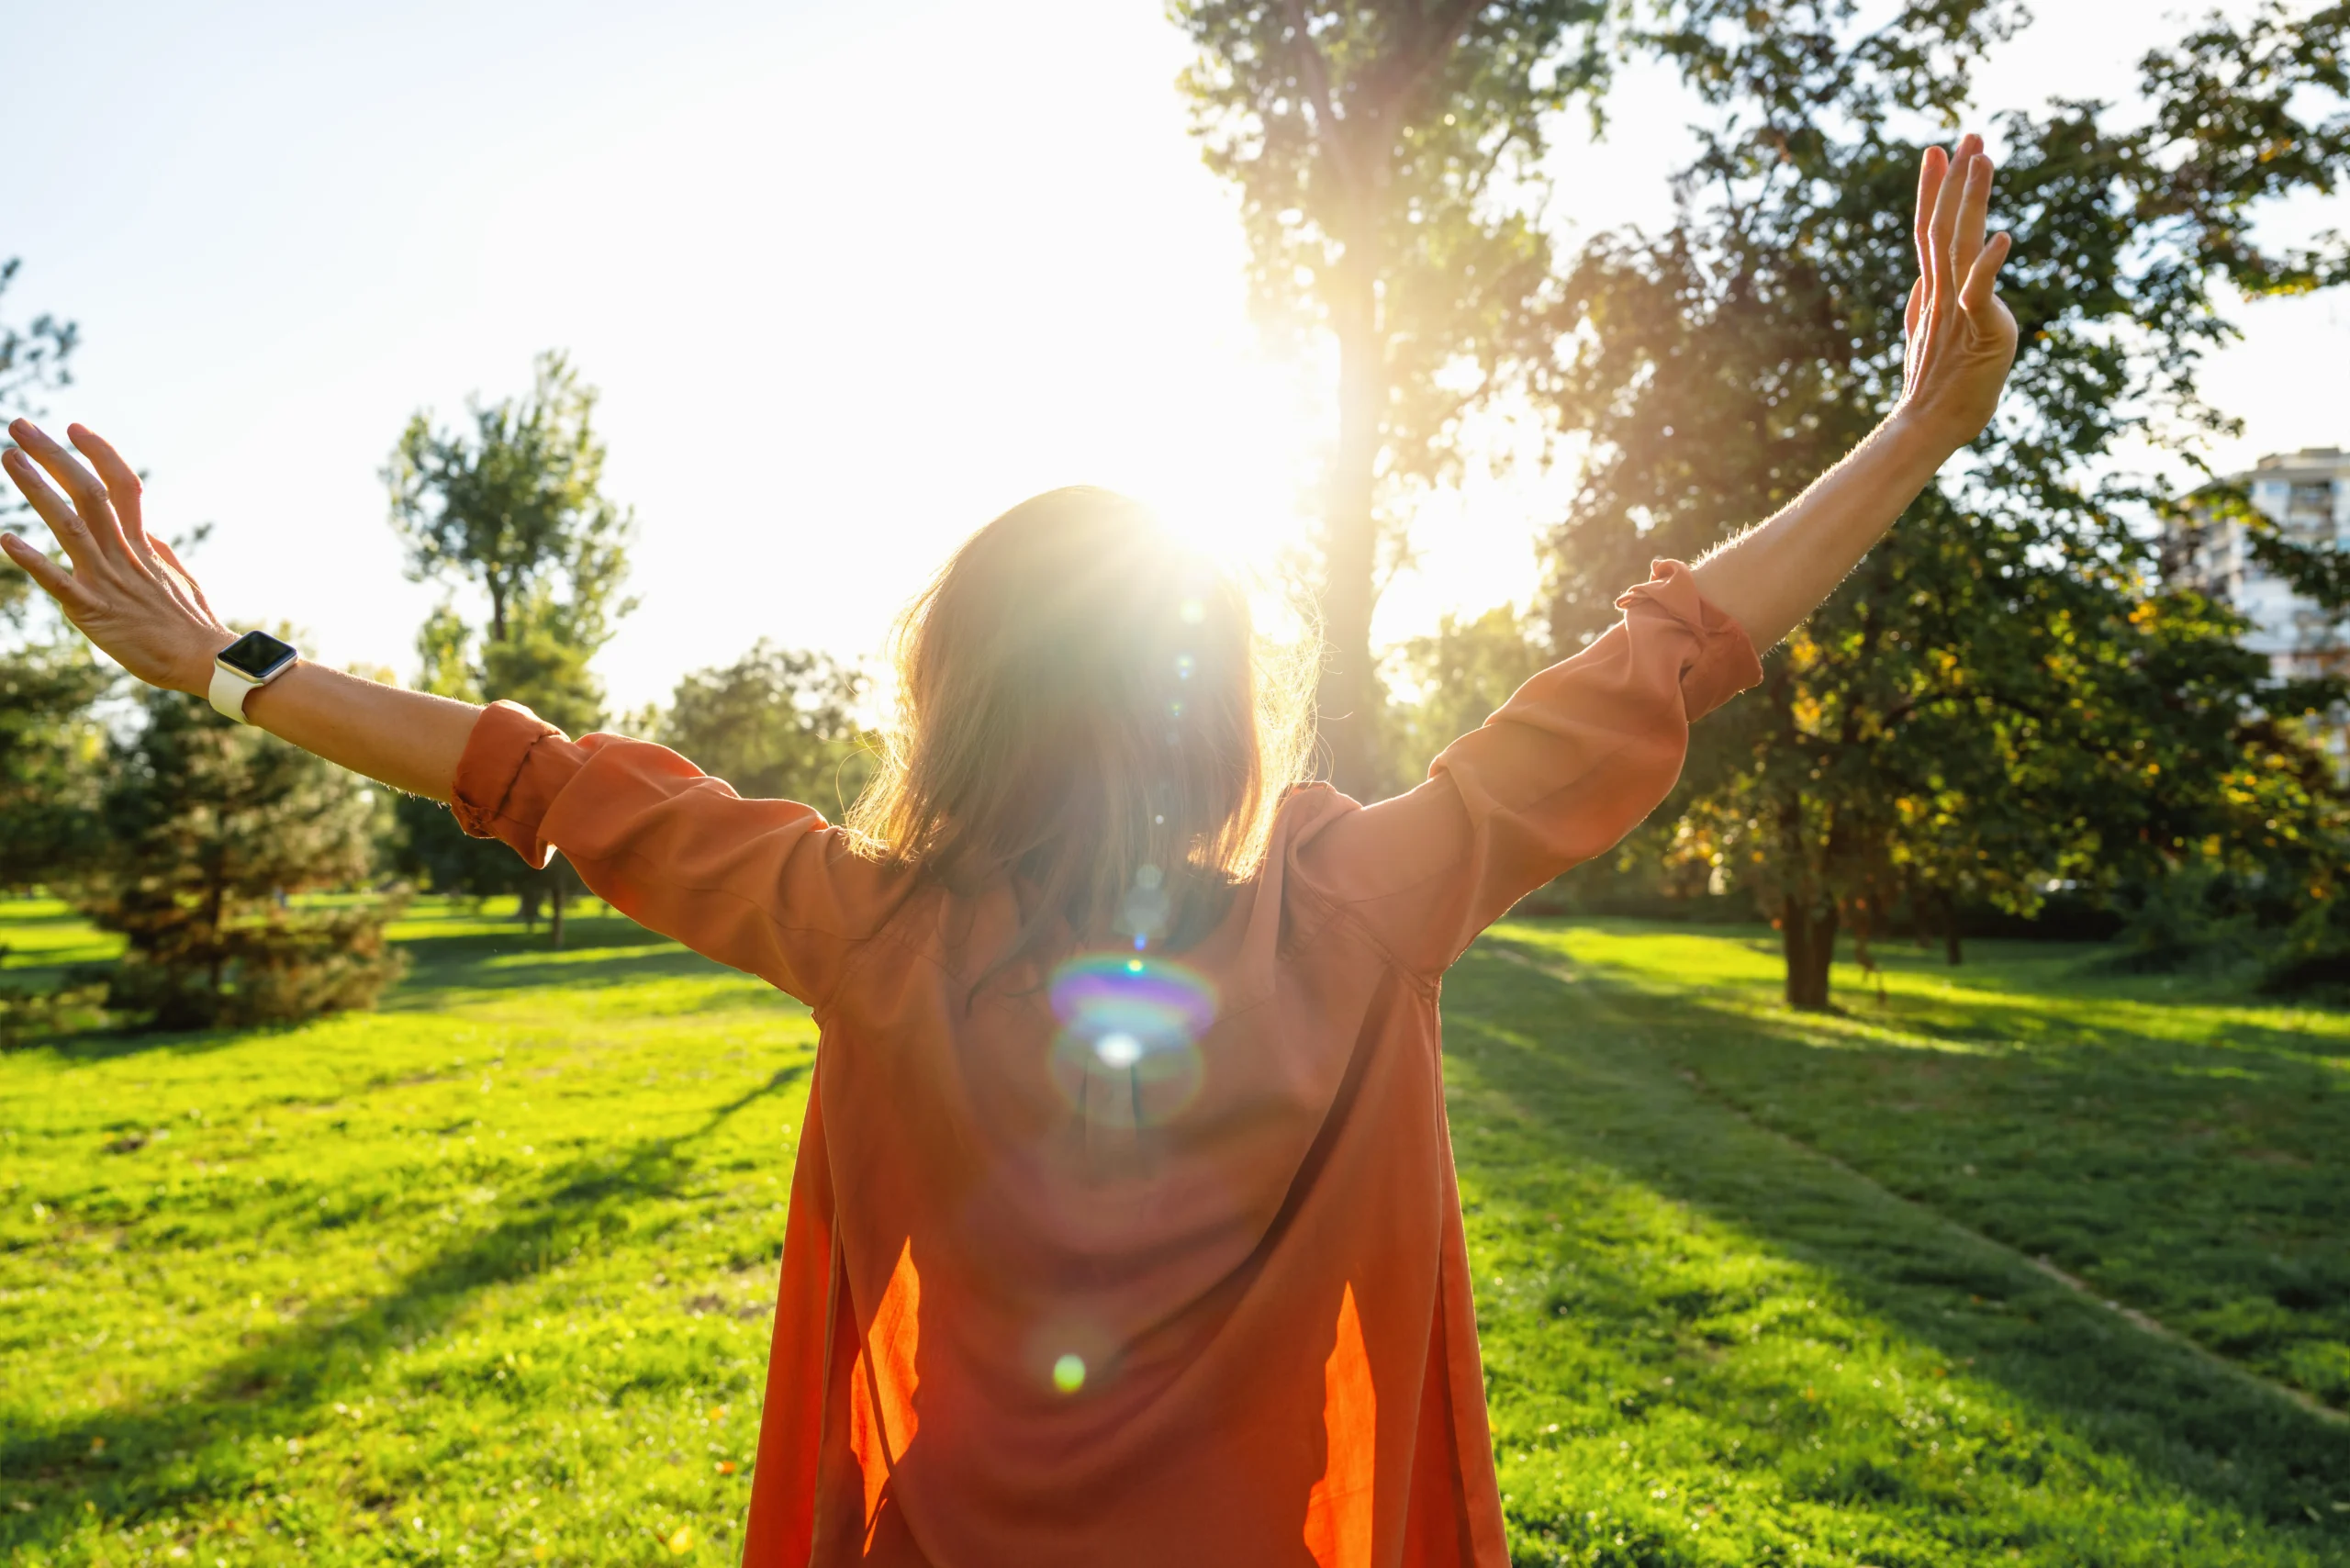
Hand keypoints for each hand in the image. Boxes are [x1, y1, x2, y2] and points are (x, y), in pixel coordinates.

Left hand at [2, 420, 232, 694]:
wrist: (205, 661)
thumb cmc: (192, 624)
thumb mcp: (178, 578)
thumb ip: (155, 551)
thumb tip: (144, 531)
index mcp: (144, 544)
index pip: (123, 485)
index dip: (99, 453)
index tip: (75, 428)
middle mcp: (124, 554)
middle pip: (89, 492)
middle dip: (54, 456)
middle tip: (21, 426)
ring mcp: (108, 580)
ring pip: (70, 525)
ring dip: (37, 489)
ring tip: (9, 457)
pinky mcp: (94, 612)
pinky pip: (60, 582)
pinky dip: (33, 561)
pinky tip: (7, 539)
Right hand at [1896, 132, 2018, 449]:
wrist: (1930, 425)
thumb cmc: (1938, 386)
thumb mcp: (1930, 335)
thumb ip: (1926, 304)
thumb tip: (1921, 282)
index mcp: (1932, 291)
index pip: (1928, 229)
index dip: (1932, 189)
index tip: (1937, 151)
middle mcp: (1941, 292)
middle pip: (1943, 225)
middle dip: (1955, 179)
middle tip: (1969, 134)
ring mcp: (1956, 308)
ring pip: (1961, 244)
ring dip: (1971, 201)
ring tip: (1982, 160)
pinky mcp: (1978, 329)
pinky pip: (1980, 292)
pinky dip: (1989, 264)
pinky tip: (2002, 236)